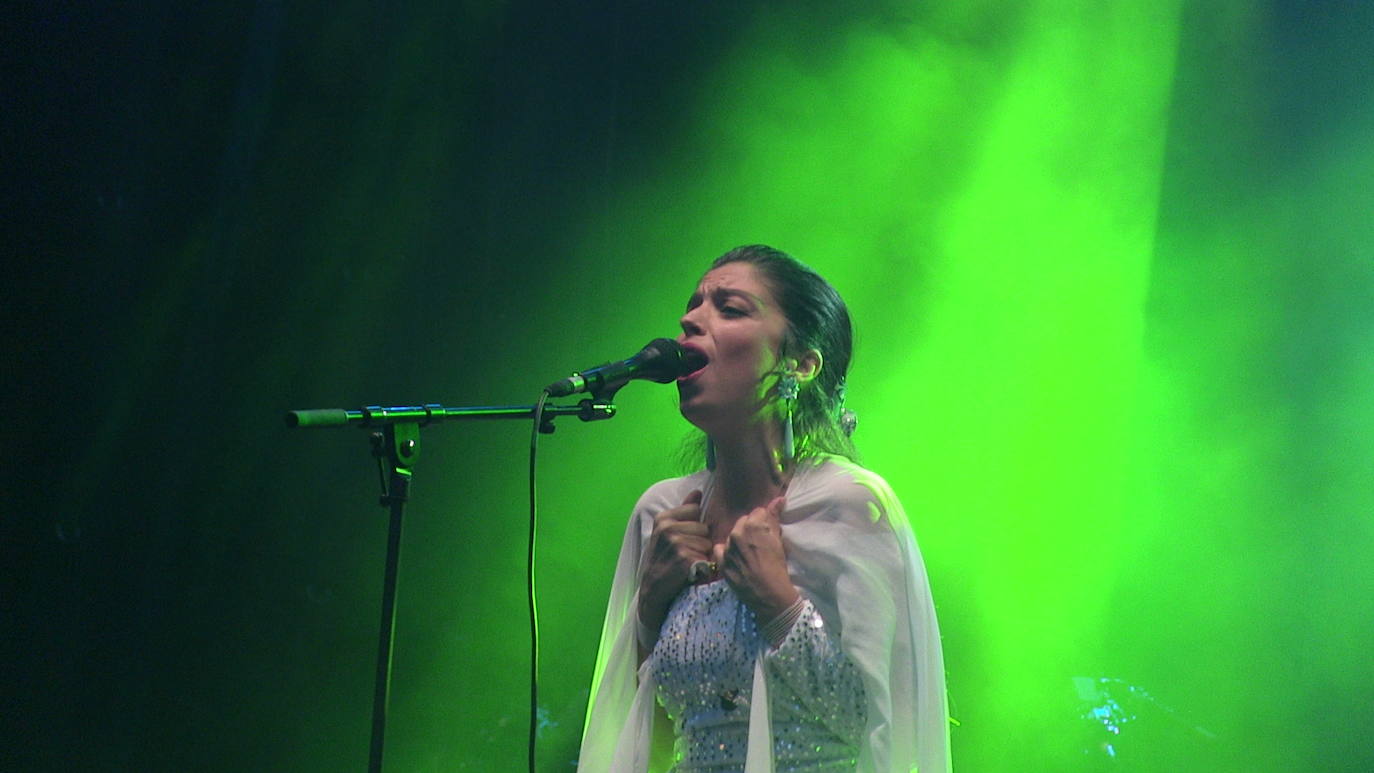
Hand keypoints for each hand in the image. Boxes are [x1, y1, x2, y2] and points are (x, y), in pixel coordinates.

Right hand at [637, 490, 709, 633]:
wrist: (653, 590)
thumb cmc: (663, 560)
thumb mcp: (668, 532)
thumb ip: (684, 510)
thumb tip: (698, 492)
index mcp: (663, 518)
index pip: (695, 510)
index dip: (694, 527)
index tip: (682, 539)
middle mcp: (667, 528)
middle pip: (704, 528)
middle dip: (700, 542)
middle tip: (684, 555)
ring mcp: (675, 543)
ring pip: (707, 544)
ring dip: (701, 556)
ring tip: (686, 564)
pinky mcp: (684, 559)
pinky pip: (706, 558)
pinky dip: (702, 568)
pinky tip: (690, 573)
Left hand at [714, 496, 798, 623]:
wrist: (769, 595)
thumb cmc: (778, 567)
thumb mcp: (779, 541)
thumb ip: (775, 517)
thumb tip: (779, 499)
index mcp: (753, 525)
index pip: (758, 513)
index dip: (764, 522)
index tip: (768, 532)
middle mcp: (737, 533)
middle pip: (744, 522)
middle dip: (751, 529)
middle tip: (759, 543)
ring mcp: (727, 548)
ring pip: (732, 535)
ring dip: (739, 541)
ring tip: (749, 554)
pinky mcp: (721, 562)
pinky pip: (720, 549)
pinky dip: (726, 552)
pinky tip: (736, 559)